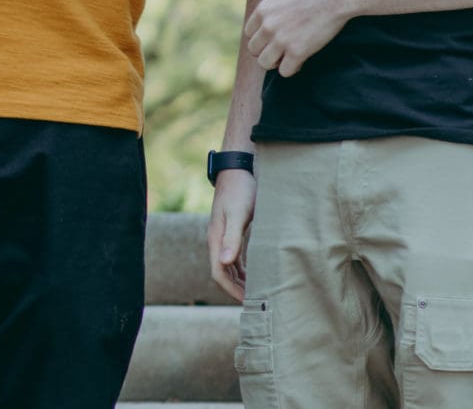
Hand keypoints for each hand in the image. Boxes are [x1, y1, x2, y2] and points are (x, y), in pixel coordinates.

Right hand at [207, 169, 254, 300]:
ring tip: (257, 293)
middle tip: (256, 304)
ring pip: (229, 266)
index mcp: (215, 239)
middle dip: (236, 290)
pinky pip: (234, 257)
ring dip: (240, 281)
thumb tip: (225, 261)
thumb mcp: (238, 214)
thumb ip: (232, 238)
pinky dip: (243, 269)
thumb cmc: (240, 190)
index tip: (249, 303)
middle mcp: (217, 240)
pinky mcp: (232, 231)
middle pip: (223, 273)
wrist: (237, 169)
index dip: (232, 291)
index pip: (218, 273)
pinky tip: (256, 274)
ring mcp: (223, 236)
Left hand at [244, 0, 355, 77]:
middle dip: (266, 52)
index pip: (249, 33)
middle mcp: (267, 25)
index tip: (273, 40)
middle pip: (254, 50)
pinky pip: (285, 71)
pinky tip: (302, 61)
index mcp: (263, 9)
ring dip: (277, 63)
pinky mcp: (297, 51)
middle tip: (282, 51)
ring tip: (289, 58)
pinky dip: (293, 69)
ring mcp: (281, 40)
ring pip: (264, 63)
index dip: (261, 39)